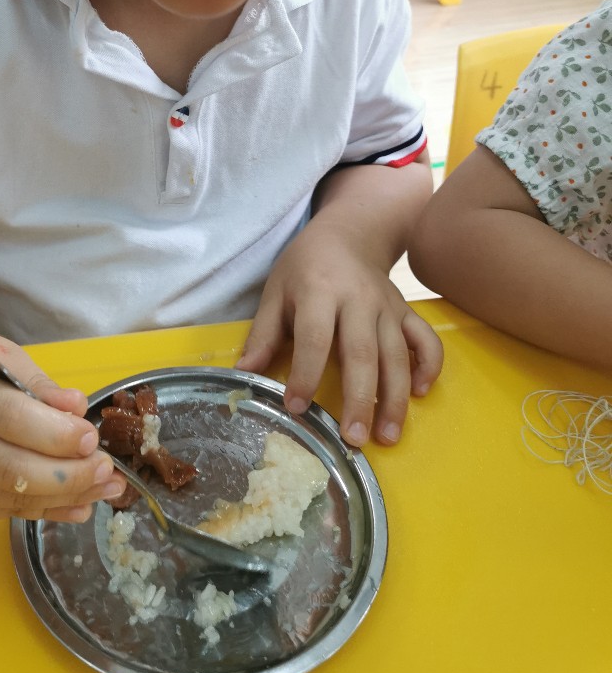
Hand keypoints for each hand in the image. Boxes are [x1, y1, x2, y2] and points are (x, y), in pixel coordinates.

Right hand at [0, 319, 125, 519]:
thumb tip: (78, 409)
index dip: (56, 434)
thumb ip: (35, 383)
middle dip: (67, 476)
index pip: (8, 417)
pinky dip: (39, 510)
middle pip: (8, 469)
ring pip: (4, 499)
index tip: (93, 437)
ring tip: (104, 489)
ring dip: (62, 499)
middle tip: (107, 470)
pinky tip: (74, 504)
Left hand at [237, 224, 442, 447]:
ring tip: (386, 436)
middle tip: (353, 439)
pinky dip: (428, 366)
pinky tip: (419, 393)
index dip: (306, 374)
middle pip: (362, 353)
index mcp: (319, 291)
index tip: (296, 407)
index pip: (315, 337)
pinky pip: (426, 340)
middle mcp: (358, 300)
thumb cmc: (305, 266)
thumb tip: (244, 373)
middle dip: (359, 399)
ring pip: (397, 355)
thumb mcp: (276, 291)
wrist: (349, 233)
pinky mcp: (406, 312)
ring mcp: (387, 306)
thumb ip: (264, 333)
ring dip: (394, 398)